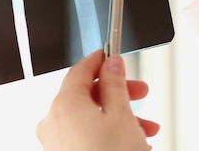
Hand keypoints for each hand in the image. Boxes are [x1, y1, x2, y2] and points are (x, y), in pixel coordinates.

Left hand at [36, 50, 159, 150]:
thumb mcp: (121, 116)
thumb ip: (115, 84)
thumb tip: (112, 65)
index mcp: (63, 104)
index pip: (80, 70)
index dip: (100, 60)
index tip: (113, 56)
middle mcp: (53, 122)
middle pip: (86, 95)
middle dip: (117, 93)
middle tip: (139, 92)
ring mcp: (55, 143)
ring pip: (89, 118)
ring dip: (118, 117)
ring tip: (145, 127)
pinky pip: (84, 136)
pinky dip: (106, 133)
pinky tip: (131, 142)